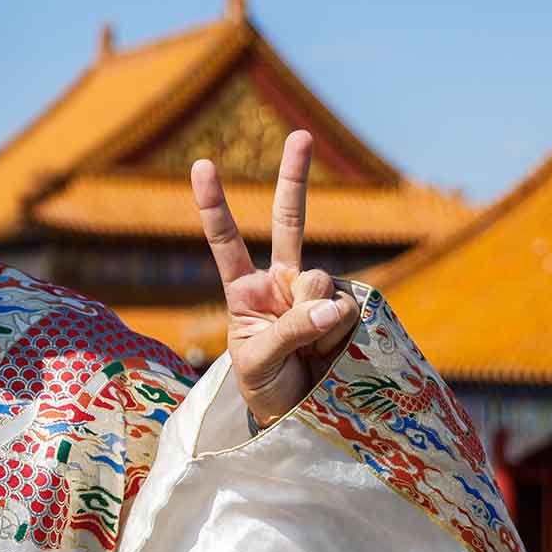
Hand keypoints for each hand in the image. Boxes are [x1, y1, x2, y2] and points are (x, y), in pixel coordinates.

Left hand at [192, 130, 358, 427]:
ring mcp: (318, 293)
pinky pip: (347, 310)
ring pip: (319, 282)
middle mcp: (283, 283)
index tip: (202, 165)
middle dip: (295, 176)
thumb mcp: (257, 363)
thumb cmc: (265, 387)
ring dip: (315, 322)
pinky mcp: (349, 309)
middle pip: (291, 221)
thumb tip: (332, 303)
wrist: (299, 416)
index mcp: (246, 292)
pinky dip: (339, 333)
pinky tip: (332, 354)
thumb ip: (288, 331)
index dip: (216, 206)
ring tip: (308, 355)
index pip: (227, 243)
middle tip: (302, 135)